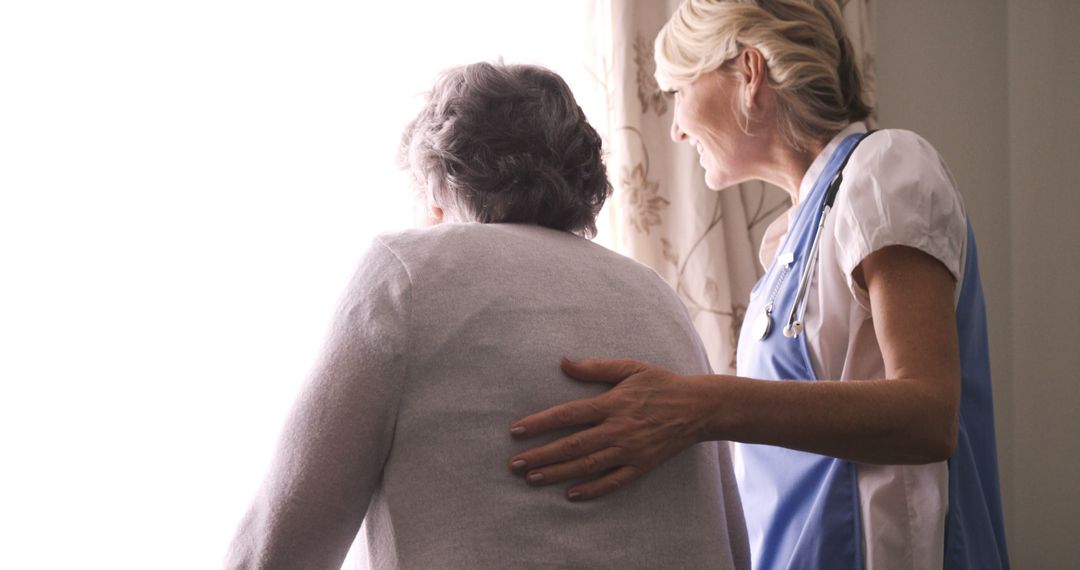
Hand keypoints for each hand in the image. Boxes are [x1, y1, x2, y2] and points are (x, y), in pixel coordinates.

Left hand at [507, 358, 710, 500]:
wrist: (699, 408)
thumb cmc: (662, 384)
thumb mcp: (630, 367)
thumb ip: (595, 367)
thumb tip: (562, 361)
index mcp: (612, 403)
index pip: (568, 414)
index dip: (540, 423)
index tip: (515, 431)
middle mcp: (617, 429)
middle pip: (572, 445)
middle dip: (540, 455)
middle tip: (514, 464)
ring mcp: (629, 450)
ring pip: (587, 465)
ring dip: (557, 474)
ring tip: (532, 479)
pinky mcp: (641, 466)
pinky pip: (613, 482)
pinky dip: (592, 489)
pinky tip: (571, 494)